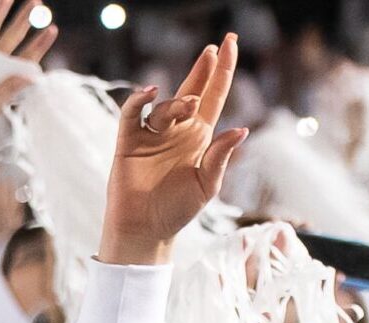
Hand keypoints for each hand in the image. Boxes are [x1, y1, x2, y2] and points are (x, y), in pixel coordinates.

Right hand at [100, 36, 245, 265]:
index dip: (223, 70)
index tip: (230, 43)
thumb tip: (240, 129)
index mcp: (200, 138)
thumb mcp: (206, 185)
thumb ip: (220, 156)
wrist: (144, 231)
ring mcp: (152, 136)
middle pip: (191, 90)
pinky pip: (132, 115)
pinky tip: (151, 93)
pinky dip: (139, 102)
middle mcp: (177, 132)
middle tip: (214, 48)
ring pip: (166, 105)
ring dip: (179, 100)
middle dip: (203, 68)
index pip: (214, 96)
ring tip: (190, 104)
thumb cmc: (177, 212)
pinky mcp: (128, 143)